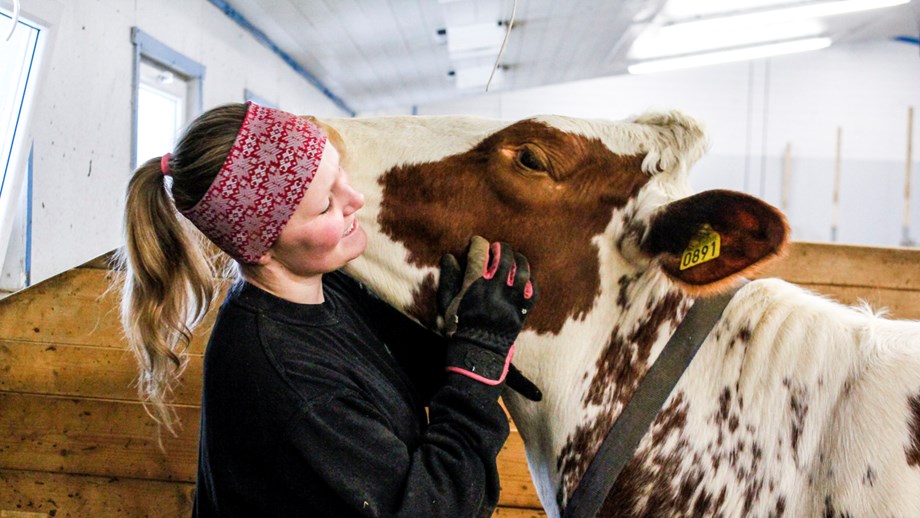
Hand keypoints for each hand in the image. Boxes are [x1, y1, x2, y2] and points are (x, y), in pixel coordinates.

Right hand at [437, 236, 537, 386]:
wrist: (478, 352)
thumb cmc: (459, 327)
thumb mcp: (446, 303)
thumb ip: (448, 278)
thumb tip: (450, 256)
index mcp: (474, 285)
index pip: (479, 252)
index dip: (478, 243)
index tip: (476, 243)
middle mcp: (495, 289)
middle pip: (504, 256)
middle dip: (500, 248)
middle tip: (496, 248)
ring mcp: (512, 299)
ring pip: (523, 269)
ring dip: (518, 259)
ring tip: (513, 258)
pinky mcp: (523, 310)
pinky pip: (533, 289)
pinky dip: (530, 280)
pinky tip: (523, 277)